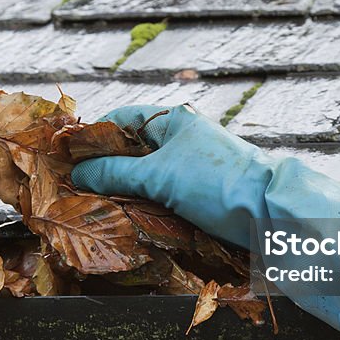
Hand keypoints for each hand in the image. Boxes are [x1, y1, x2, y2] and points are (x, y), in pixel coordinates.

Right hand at [72, 104, 339, 339]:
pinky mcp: (203, 194)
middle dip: (105, 167)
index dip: (92, 136)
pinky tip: (130, 220)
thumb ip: (115, 173)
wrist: (274, 215)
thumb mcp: (159, 176)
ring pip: (147, 176)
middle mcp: (184, 138)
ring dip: (124, 191)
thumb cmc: (216, 184)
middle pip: (132, 148)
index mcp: (174, 120)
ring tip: (96, 208)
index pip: (122, 119)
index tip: (65, 157)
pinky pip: (164, 196)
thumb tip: (76, 174)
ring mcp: (194, 167)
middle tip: (74, 189)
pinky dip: (145, 205)